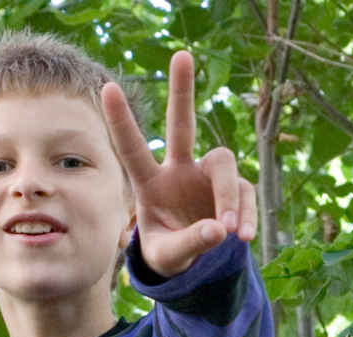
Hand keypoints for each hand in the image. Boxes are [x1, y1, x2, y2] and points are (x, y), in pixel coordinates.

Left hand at [102, 50, 257, 277]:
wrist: (194, 265)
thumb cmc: (169, 254)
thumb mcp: (169, 256)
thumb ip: (189, 244)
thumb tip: (220, 229)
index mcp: (151, 184)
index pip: (134, 149)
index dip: (122, 121)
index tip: (106, 87)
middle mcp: (180, 171)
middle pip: (182, 125)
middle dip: (181, 90)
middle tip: (181, 55)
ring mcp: (208, 178)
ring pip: (224, 165)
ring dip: (228, 196)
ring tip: (227, 231)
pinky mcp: (235, 190)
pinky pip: (245, 195)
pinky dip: (246, 215)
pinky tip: (242, 237)